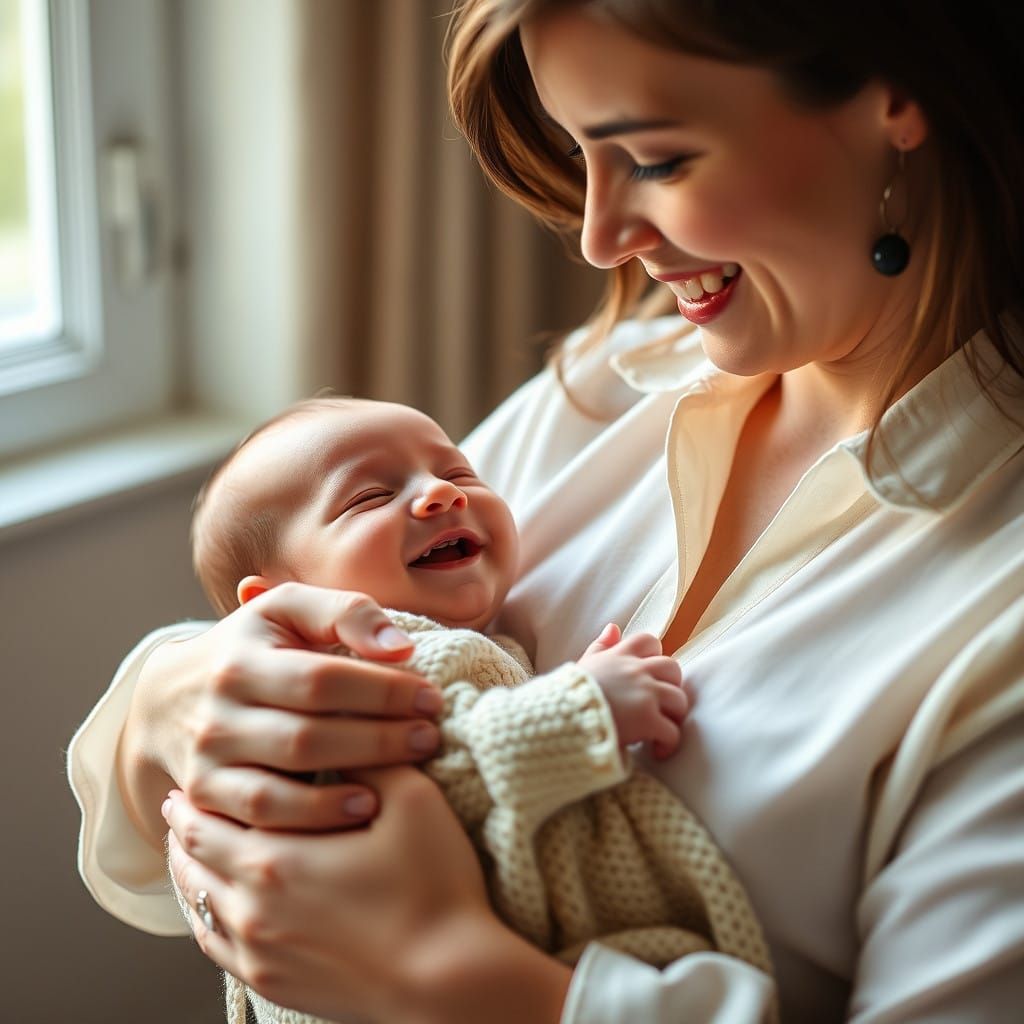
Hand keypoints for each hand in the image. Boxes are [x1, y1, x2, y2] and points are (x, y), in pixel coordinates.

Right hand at [119, 584, 444, 847]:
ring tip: (400, 785)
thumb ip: (346, 612)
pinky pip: (260, 820)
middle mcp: (217, 713)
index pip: (322, 679)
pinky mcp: (204, 799)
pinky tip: (358, 811)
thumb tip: (400, 648)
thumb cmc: (253, 647)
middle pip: (305, 738)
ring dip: (343, 794)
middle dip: (378, 742)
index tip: (432, 697)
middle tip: (430, 739)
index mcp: (242, 659)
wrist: (169, 698)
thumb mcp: (289, 609)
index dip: (383, 691)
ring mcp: (207, 762)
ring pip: (278, 790)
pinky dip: (311, 821)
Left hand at [163, 770, 570, 1023]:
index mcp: (275, 859)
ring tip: (185, 849)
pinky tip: (211, 906)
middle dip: (184, 826)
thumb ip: (373, 756)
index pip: (212, 817)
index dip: (199, 793)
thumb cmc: (434, 887)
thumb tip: (353, 725)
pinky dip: (204, 917)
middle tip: (177, 803)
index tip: (193, 775)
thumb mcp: (413, 801)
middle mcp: (251, 909)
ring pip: (199, 904)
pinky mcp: (275, 983)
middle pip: (193, 860)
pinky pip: (217, 948)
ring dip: (187, 870)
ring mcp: (259, 953)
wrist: (449, 982)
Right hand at [579, 624, 690, 757]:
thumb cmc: (567, 697)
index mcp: (619, 656)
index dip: (655, 656)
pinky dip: (669, 743)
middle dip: (671, 685)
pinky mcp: (648, 720)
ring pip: (679, 700)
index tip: (649, 675)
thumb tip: (613, 627)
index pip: (648, 641)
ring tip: (661, 730)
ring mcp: (645, 694)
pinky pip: (673, 731)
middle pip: (672, 668)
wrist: (559, 720)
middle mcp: (636, 671)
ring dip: (674, 716)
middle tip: (660, 705)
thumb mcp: (583, 665)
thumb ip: (600, 647)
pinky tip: (657, 751)